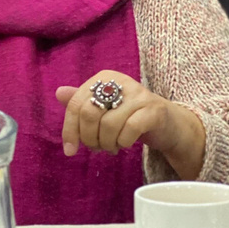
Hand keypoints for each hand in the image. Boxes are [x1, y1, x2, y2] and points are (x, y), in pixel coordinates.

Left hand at [55, 71, 205, 178]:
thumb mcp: (105, 108)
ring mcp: (139, 95)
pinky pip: (129, 130)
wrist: (169, 124)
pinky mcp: (154, 110)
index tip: (70, 150)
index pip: (76, 104)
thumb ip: (82, 102)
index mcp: (105, 78)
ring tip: (112, 147)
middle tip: (97, 147)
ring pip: (108, 125)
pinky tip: (125, 145)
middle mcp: (121, 81)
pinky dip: (123, 143)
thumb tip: (59, 92)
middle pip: (90, 114)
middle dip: (89, 138)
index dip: (70, 129)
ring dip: (107, 144)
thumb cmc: (131, 116)